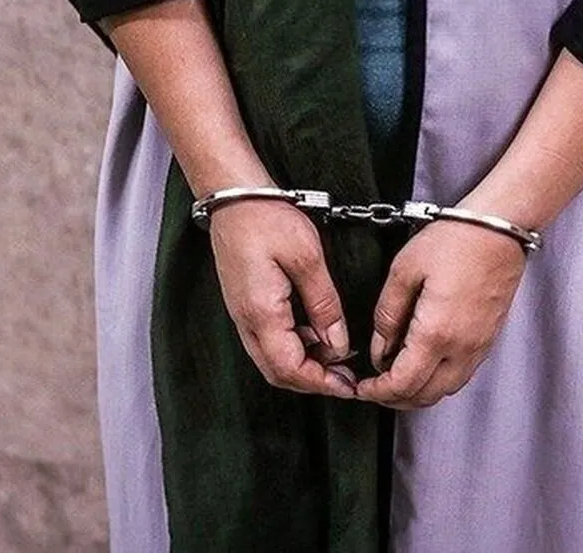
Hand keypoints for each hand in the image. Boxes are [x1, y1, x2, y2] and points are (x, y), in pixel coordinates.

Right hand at [209, 199, 356, 397]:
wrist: (234, 197)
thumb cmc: (267, 218)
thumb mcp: (307, 257)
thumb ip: (324, 304)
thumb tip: (338, 344)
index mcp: (261, 313)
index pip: (289, 369)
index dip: (320, 383)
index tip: (348, 386)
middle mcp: (246, 321)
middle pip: (278, 373)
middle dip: (314, 381)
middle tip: (346, 378)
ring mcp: (242, 314)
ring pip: (272, 359)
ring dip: (304, 366)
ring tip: (337, 356)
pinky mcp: (245, 305)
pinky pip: (268, 341)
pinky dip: (294, 348)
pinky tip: (316, 334)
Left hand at [355, 220, 526, 408]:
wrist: (499, 229)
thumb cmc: (455, 240)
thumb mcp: (404, 270)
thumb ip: (387, 314)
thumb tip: (379, 347)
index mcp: (436, 332)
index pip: (403, 383)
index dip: (378, 392)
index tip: (363, 387)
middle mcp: (462, 347)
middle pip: (425, 396)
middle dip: (394, 398)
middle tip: (374, 388)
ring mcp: (479, 346)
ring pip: (445, 390)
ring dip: (417, 392)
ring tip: (395, 377)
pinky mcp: (487, 340)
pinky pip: (460, 375)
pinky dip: (438, 381)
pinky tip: (423, 364)